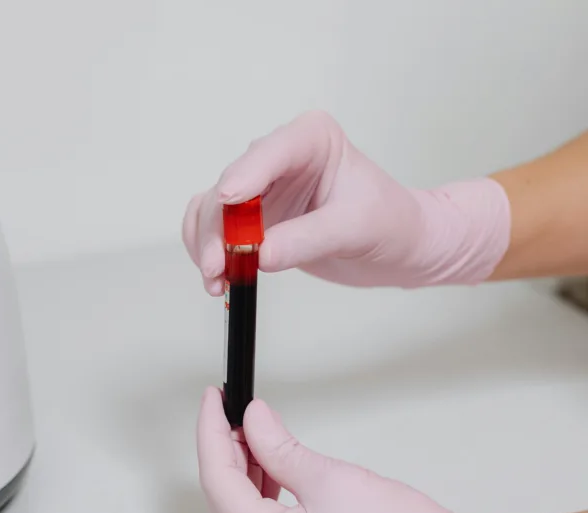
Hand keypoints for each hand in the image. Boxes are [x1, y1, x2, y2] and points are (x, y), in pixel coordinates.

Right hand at [182, 110, 511, 291]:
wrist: (400, 247)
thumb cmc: (391, 223)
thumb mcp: (355, 229)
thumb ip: (307, 239)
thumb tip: (261, 255)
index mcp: (310, 138)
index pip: (265, 155)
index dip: (239, 180)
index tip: (224, 206)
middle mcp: (277, 157)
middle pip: (227, 188)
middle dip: (216, 229)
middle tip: (217, 266)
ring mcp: (260, 188)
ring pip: (211, 211)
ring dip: (207, 245)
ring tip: (218, 280)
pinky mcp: (250, 218)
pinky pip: (212, 230)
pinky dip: (209, 253)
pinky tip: (219, 279)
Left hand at [196, 387, 547, 512]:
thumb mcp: (328, 477)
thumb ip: (277, 446)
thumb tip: (252, 421)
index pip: (217, 480)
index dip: (211, 432)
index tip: (213, 400)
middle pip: (223, 500)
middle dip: (224, 451)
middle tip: (230, 411)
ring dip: (243, 472)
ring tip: (252, 433)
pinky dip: (261, 496)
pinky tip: (270, 468)